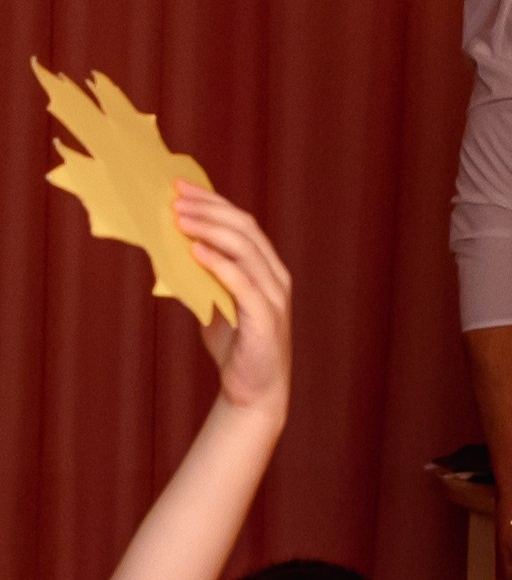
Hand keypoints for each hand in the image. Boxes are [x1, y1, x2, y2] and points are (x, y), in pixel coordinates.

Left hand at [175, 186, 291, 420]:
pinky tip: (196, 252)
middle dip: (209, 209)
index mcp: (266, 268)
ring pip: (245, 250)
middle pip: (245, 229)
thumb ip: (201, 274)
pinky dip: (220, 264)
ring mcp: (273, 297)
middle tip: (175, 200)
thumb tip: (167, 246)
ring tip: (180, 220)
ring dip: (210, 231)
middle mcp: (275, 277)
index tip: (181, 188)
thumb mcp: (214, 300)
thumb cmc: (235, 345)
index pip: (242, 223)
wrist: (254, 391)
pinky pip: (243, 284)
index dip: (213, 202)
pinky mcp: (265, 319)